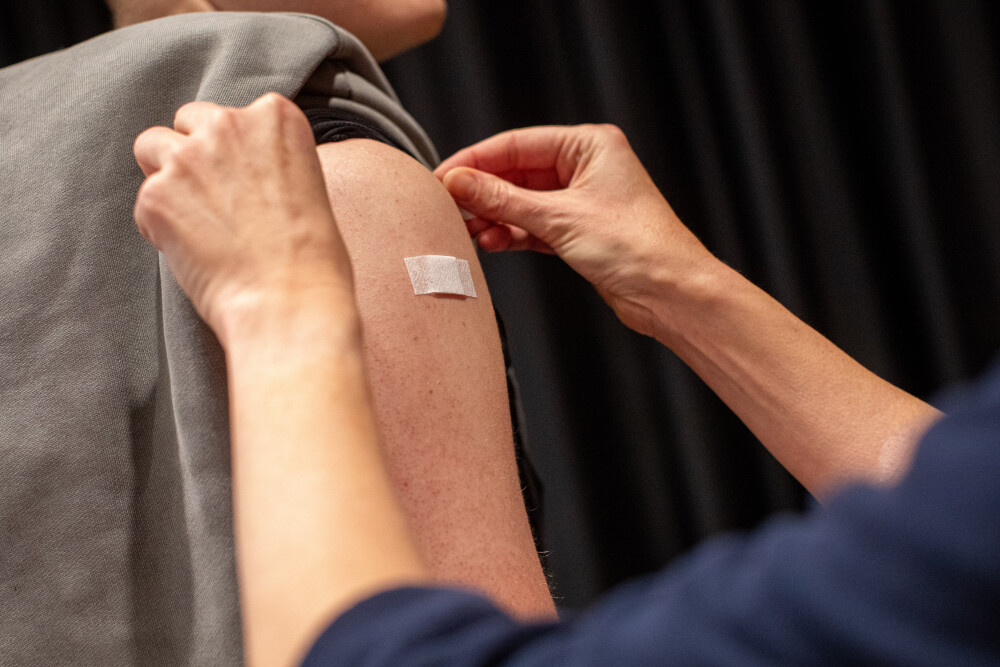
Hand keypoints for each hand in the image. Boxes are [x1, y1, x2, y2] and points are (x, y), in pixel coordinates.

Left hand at [133, 93, 353, 345]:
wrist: (291, 301)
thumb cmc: (312, 258)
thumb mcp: (307, 184)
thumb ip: (267, 159)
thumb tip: (232, 168)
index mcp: (275, 116)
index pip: (233, 114)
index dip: (234, 151)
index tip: (246, 184)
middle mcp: (229, 124)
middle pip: (188, 120)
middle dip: (194, 153)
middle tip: (215, 202)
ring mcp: (187, 157)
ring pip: (151, 147)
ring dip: (167, 179)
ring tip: (195, 223)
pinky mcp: (156, 195)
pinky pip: (145, 202)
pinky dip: (160, 227)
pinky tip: (192, 254)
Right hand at [435, 124, 714, 337]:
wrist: (670, 293)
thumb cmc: (637, 246)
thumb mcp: (559, 218)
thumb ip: (502, 200)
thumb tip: (459, 182)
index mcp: (589, 144)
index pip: (516, 144)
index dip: (475, 161)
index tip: (442, 178)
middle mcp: (585, 167)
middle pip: (516, 172)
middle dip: (482, 193)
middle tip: (448, 207)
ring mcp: (580, 200)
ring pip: (521, 202)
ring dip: (493, 216)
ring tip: (467, 230)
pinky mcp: (577, 231)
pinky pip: (532, 225)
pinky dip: (510, 233)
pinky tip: (489, 241)